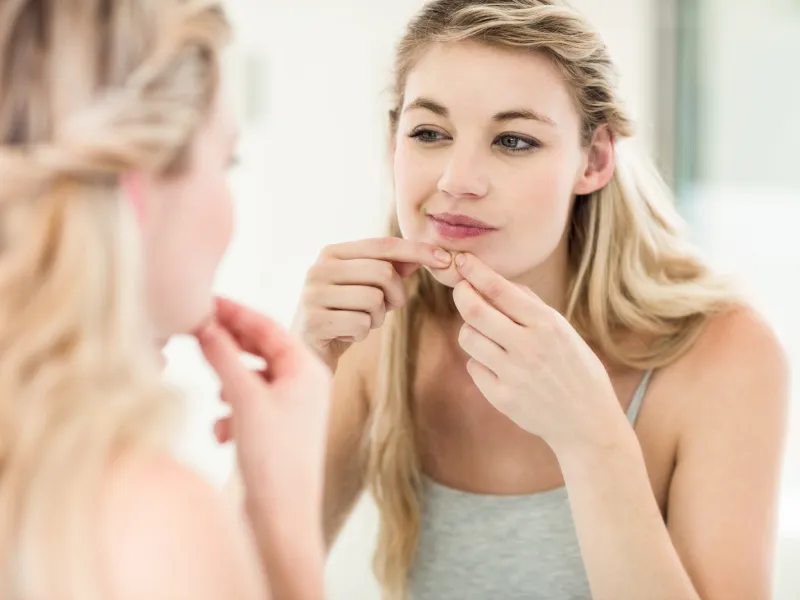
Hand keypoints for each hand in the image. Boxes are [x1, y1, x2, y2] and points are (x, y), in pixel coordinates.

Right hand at [195, 298, 330, 530]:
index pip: (268, 326)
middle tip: (195, 329)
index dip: (235, 311)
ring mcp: (293, 408)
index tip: (205, 299)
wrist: (282, 516)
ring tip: (213, 391)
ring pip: (252, 378)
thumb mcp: (244, 398)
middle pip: (261, 350)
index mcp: (307, 369)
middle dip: (229, 345)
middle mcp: (305, 385)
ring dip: (229, 381)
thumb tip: (204, 325)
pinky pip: (250, 405)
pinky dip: (232, 411)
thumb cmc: (273, 457)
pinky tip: (221, 430)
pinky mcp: (278, 431)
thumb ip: (223, 357)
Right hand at [295, 237, 451, 368]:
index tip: (445, 259)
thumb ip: (392, 268)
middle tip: (383, 309)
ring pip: (374, 300)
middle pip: (382, 273)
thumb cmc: (343, 317)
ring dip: (376, 319)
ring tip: (359, 323)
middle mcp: (318, 268)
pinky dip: (361, 334)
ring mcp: (313, 294)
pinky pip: (361, 324)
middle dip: (394, 296)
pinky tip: (345, 335)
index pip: (383, 245)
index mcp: (332, 253)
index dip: (417, 250)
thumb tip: (428, 252)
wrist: (308, 354)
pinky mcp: (313, 321)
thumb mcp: (367, 288)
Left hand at [451, 253, 624, 452]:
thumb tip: (494, 280)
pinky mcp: (501, 397)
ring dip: (471, 330)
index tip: (462, 260)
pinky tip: (498, 366)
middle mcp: (528, 347)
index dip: (475, 272)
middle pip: (474, 311)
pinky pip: (473, 366)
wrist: (587, 422)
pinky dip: (480, 361)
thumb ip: (530, 305)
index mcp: (547, 325)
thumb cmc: (575, 368)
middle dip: (461, 294)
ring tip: (487, 335)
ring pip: (468, 337)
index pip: (500, 289)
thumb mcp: (563, 330)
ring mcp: (513, 374)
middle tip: (461, 290)